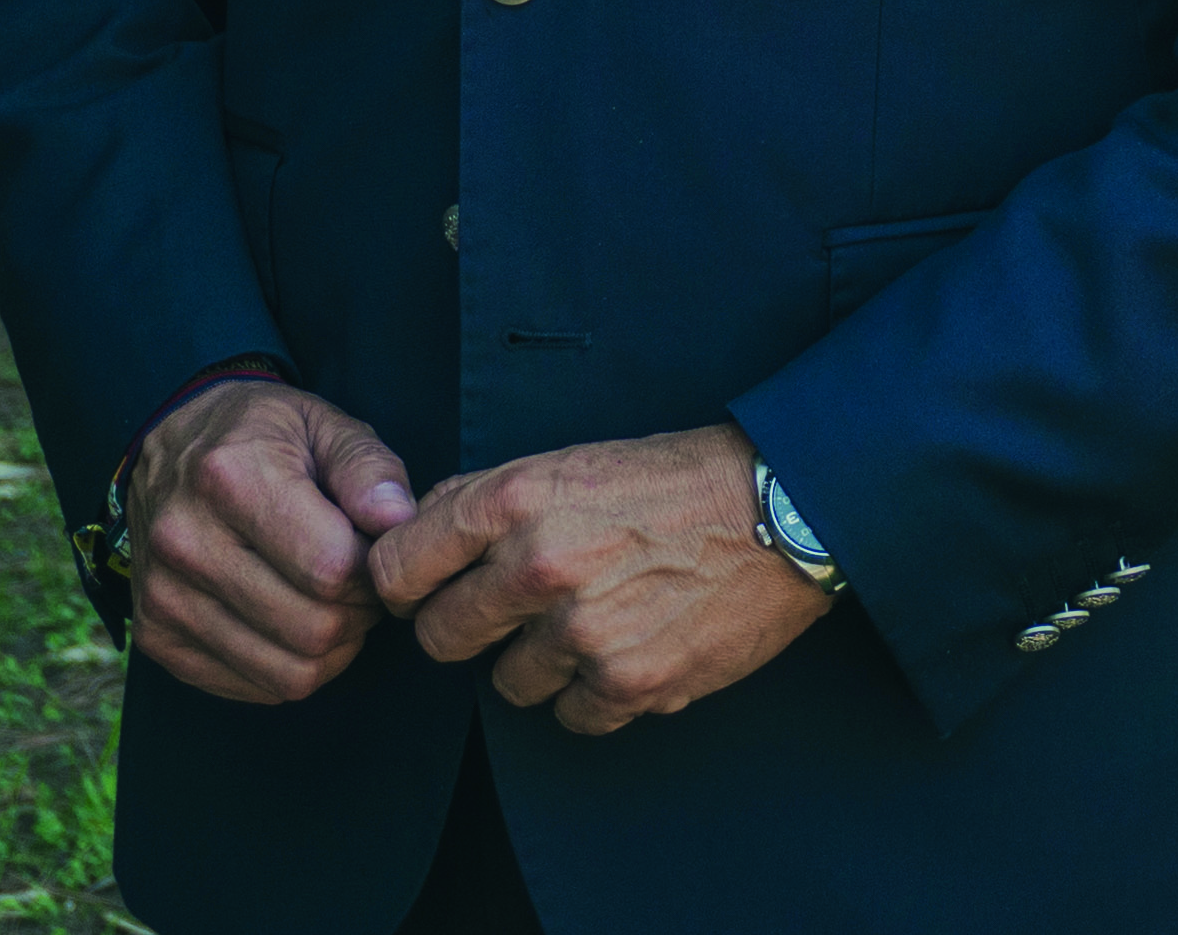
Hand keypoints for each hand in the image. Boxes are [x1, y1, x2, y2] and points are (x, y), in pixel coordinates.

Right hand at [122, 379, 421, 704]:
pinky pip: (255, 688)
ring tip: (332, 602)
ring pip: (289, 674)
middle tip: (360, 582)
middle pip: (313, 629)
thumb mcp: (324, 424)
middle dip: (359, 614)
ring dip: (332, 649)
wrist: (168, 447)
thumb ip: (369, 470)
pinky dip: (292, 667)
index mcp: (229, 478)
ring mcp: (162, 597)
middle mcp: (185, 542)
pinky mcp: (157, 638)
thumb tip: (400, 522)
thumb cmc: (261, 435)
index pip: (331, 569)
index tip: (375, 549)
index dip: (374, 570)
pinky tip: (294, 620)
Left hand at [369, 420, 830, 734]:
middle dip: (468, 629)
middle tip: (513, 612)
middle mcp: (539, 566)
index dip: (405, 586)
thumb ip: (485, 501)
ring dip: (540, 662)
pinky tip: (628, 648)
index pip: (396, 570)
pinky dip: (593, 695)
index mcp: (514, 500)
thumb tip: (411, 538)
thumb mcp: (568, 460)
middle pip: (440, 638)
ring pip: (507, 684)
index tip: (426, 591)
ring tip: (593, 619)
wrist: (781, 508)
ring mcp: (583, 631)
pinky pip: (569, 717)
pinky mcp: (629, 683)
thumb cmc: (672, 479)